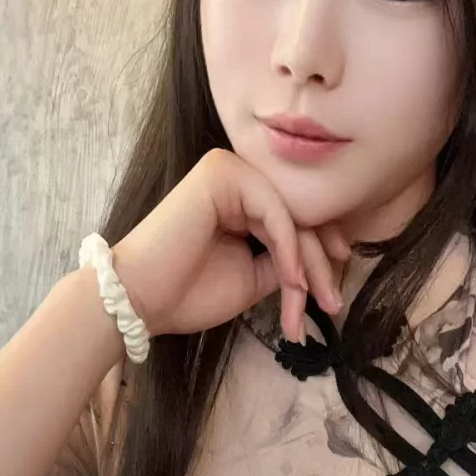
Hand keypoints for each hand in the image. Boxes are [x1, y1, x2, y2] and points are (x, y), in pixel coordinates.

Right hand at [111, 149, 349, 342]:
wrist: (140, 301)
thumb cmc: (188, 293)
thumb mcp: (253, 277)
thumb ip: (286, 260)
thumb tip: (328, 256)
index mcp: (240, 200)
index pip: (295, 222)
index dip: (321, 254)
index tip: (335, 289)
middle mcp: (236, 179)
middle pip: (298, 218)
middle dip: (320, 265)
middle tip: (333, 304)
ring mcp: (228, 171)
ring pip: (292, 216)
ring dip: (308, 264)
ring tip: (314, 303)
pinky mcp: (221, 173)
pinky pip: (274, 210)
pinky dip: (289, 247)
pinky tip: (293, 280)